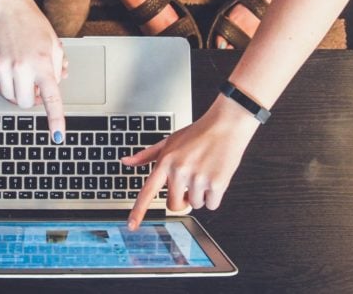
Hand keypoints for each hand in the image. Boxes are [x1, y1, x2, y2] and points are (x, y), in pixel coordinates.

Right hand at [0, 0, 66, 142]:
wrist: (6, 8)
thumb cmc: (32, 24)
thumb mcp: (53, 44)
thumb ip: (57, 68)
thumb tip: (56, 85)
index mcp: (43, 64)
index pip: (51, 99)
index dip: (55, 119)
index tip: (58, 135)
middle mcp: (22, 67)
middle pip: (25, 102)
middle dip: (30, 98)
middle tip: (33, 84)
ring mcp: (3, 66)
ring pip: (10, 95)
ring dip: (17, 88)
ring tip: (21, 69)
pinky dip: (4, 79)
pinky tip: (7, 62)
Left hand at [123, 95, 260, 229]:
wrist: (226, 125)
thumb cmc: (198, 133)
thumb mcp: (169, 141)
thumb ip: (146, 155)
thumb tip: (126, 162)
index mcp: (165, 162)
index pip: (148, 191)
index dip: (138, 211)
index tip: (132, 226)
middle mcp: (179, 171)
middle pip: (174, 205)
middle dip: (182, 200)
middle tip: (190, 184)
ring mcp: (197, 178)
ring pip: (195, 205)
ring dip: (201, 195)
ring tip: (205, 173)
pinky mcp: (216, 183)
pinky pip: (211, 205)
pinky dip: (214, 196)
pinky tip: (215, 177)